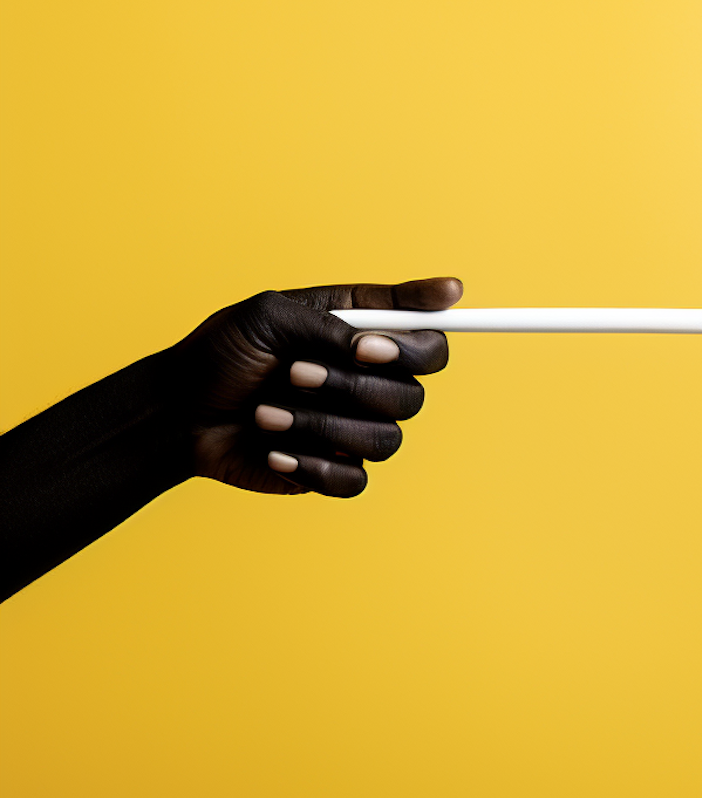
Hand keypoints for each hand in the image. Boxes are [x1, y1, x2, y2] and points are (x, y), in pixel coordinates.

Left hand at [174, 277, 461, 497]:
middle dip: (350, 387)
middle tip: (295, 373)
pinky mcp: (334, 469)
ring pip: (384, 440)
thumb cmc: (222, 353)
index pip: (430, 342)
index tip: (366, 347)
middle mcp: (370, 381)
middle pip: (413, 396)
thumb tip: (387, 333)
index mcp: (366, 334)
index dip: (413, 347)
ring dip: (320, 426)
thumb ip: (334, 326)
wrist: (176, 413)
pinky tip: (273, 450)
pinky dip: (312, 466)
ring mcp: (355, 428)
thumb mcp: (270, 317)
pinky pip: (355, 479)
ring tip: (266, 414)